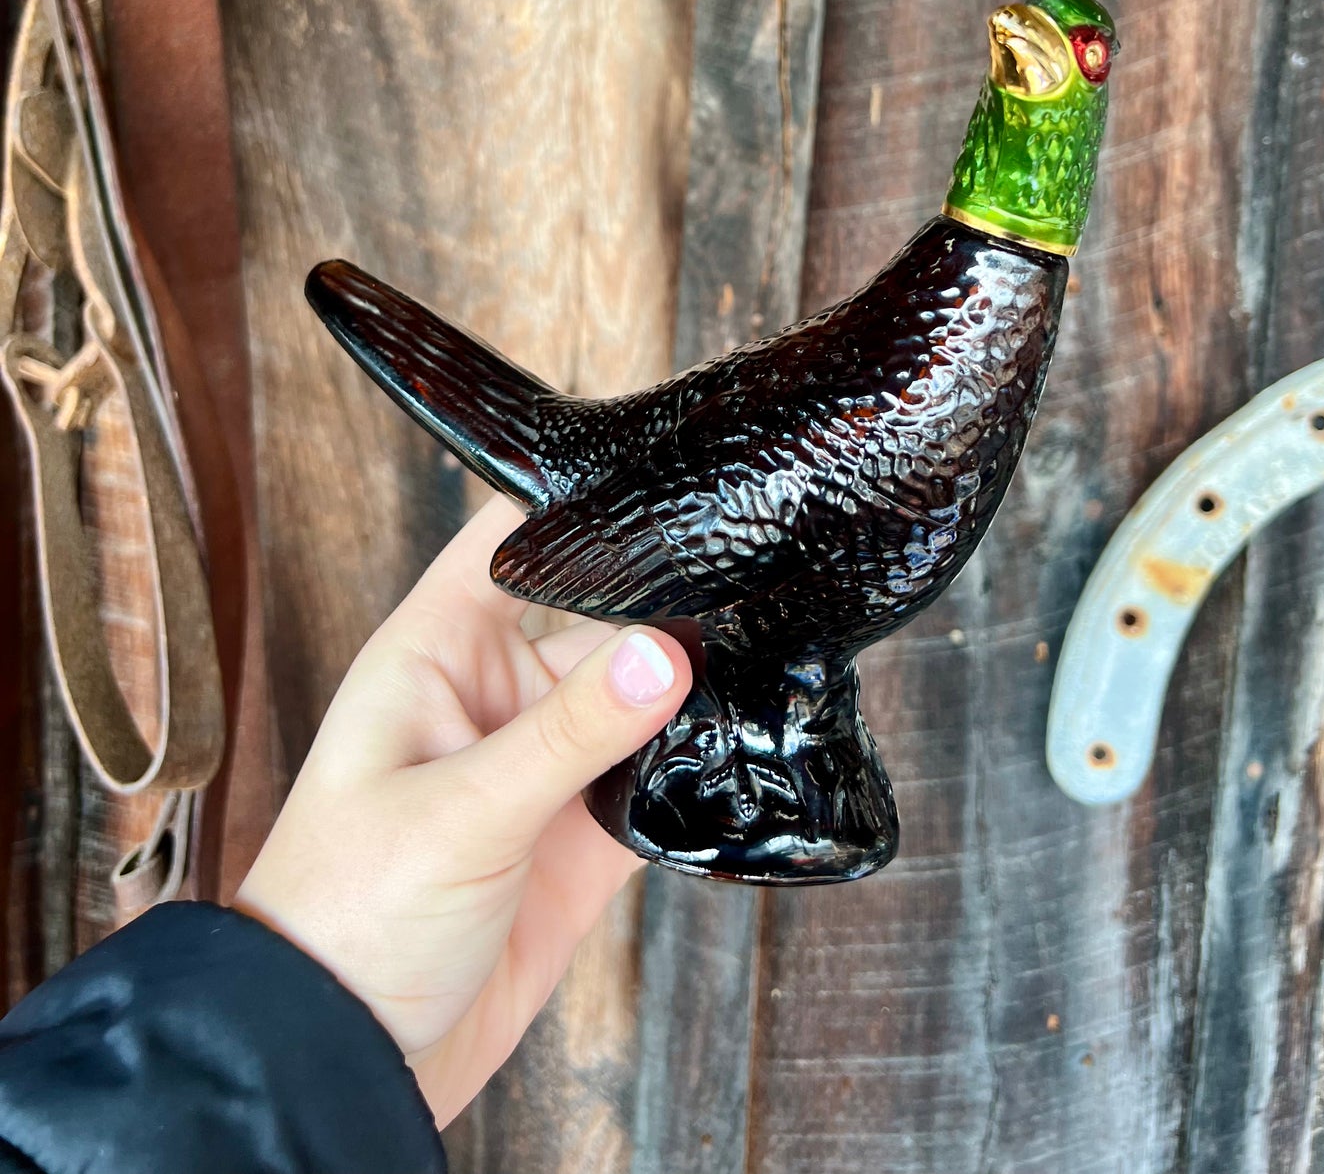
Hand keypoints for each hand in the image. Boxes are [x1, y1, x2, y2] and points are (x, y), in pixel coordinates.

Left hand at [235, 495, 690, 1126]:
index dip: (577, 497)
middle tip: (753, 572)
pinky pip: (655, 777)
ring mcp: (542, 765)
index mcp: (437, 652)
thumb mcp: (459, 813)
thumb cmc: (347, 916)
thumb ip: (567, 733)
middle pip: (597, 611)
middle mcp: (495, 693)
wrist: (343, 1064)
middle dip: (664, 596)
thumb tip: (665, 652)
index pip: (510, 535)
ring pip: (637, 694)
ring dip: (692, 682)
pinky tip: (751, 744)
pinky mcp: (582, 837)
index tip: (665, 466)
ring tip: (774, 647)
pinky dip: (698, 763)